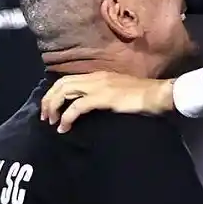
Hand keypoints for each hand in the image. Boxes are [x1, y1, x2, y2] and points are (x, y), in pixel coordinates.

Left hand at [40, 72, 174, 131]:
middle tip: (45, 117)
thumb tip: (91, 106)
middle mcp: (95, 77)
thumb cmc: (143, 96)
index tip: (51, 109)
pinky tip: (64, 128)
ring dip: (53, 107)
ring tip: (51, 122)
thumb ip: (104, 95)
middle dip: (48, 100)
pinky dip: (66, 118)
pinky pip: (76, 107)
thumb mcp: (119, 92)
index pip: (67, 79)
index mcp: (98, 75)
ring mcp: (98, 86)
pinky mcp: (102, 97)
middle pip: (61, 84)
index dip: (54, 93)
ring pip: (65, 92)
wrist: (157, 95)